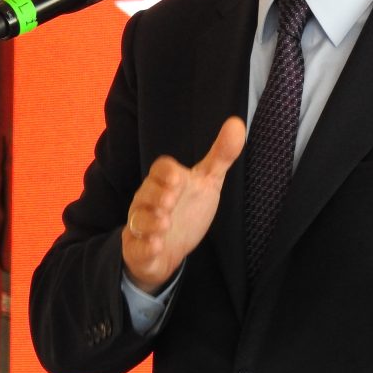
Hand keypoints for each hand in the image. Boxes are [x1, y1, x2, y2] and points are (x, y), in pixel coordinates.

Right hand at [122, 116, 244, 293]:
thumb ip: (222, 155)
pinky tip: (156, 247)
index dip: (166, 173)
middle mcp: (149, 201)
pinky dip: (144, 247)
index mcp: (166, 182)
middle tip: (170, 202)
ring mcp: (142, 225)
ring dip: (150, 222)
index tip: (178, 179)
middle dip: (157, 196)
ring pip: (139, 220)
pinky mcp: (138, 249)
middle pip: (146, 192)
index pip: (160, 170)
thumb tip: (237, 123)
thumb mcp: (208, 182)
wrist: (172, 248)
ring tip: (165, 224)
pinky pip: (136, 248)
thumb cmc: (188, 209)